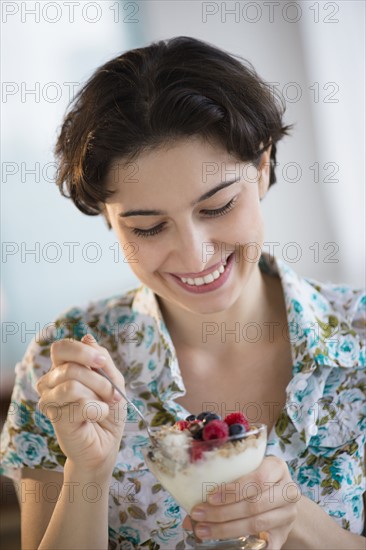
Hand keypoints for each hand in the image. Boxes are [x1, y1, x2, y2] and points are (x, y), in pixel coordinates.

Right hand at [36, 334, 126, 476]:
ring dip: (99, 395)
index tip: (102, 362)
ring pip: (73, 385)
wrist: (106, 444)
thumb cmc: (108, 411)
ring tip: (105, 406)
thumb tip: (87, 337)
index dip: (82, 351)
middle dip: (100, 380)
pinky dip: (97, 410)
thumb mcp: (113, 380)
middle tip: (113, 393)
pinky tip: (98, 416)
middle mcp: (50, 382)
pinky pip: (80, 404)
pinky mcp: (56, 418)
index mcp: (63, 368)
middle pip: (71, 367)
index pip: (61, 348)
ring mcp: (50, 400)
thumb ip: (102, 359)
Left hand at [187, 456, 298, 548]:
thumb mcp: (247, 472)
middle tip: (199, 515)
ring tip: (204, 530)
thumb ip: (225, 485)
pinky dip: (247, 547)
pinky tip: (228, 546)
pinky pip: (266, 544)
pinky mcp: (284, 534)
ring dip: (227, 529)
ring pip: (257, 523)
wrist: (282, 498)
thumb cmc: (258, 481)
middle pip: (254, 504)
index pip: (257, 479)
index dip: (233, 490)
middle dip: (223, 512)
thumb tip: (189, 511)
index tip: (210, 497)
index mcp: (277, 467)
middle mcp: (288, 490)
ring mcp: (288, 514)